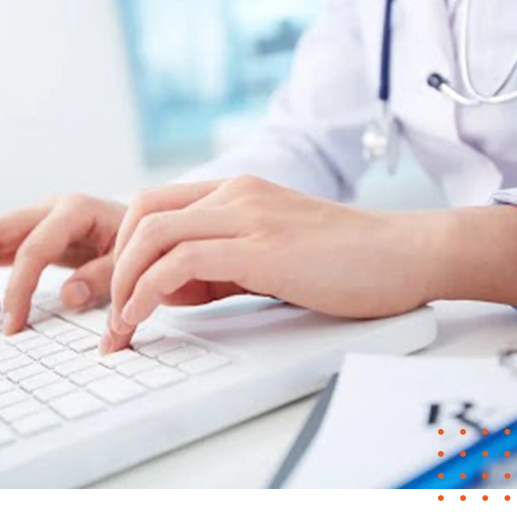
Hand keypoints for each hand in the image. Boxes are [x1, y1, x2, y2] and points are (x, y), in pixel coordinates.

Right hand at [0, 194, 125, 333]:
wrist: (144, 225)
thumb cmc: (139, 243)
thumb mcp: (130, 261)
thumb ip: (103, 277)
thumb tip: (68, 296)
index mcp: (75, 210)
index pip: (32, 249)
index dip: (18, 290)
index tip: (14, 325)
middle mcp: (48, 207)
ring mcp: (36, 216)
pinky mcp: (30, 230)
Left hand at [101, 176, 438, 352]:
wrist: (405, 253)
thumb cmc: (347, 260)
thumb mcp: (270, 255)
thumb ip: (220, 266)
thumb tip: (172, 289)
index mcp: (237, 192)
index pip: (155, 206)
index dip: (126, 249)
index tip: (121, 295)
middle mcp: (237, 194)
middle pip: (142, 214)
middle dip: (114, 265)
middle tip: (110, 312)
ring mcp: (249, 216)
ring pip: (153, 233)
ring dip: (124, 283)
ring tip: (121, 325)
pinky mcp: (262, 246)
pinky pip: (181, 261)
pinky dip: (149, 290)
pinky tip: (143, 316)